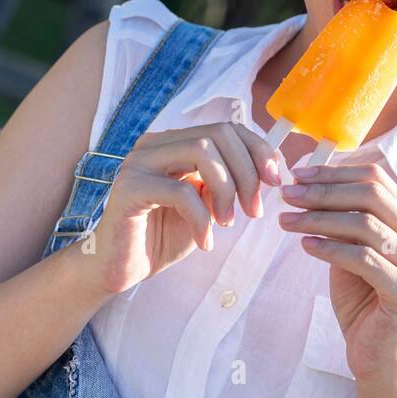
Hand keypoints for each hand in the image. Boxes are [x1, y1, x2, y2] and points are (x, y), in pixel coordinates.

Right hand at [87, 122, 283, 295]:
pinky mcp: (129, 188)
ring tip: (228, 223)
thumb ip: (230, 182)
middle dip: (247, 172)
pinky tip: (205, 241)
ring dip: (227, 190)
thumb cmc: (164, 236)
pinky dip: (202, 218)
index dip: (258, 150)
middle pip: (218, 134)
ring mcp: (139, 162)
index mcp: (175, 143)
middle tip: (254, 210)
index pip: (226, 128)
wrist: (121, 269)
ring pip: (201, 151)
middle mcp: (155, 144)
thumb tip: (269, 167)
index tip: (275, 181)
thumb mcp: (208, 205)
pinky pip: (181, 191)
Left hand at [278, 162, 396, 387]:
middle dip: (324, 191)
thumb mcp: (352, 251)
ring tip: (287, 221)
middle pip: (373, 196)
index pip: (379, 179)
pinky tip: (306, 246)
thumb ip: (345, 219)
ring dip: (319, 218)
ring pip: (366, 225)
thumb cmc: (363, 301)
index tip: (299, 174)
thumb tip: (310, 183)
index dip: (336, 173)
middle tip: (287, 195)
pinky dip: (330, 248)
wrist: (379, 357)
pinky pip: (364, 259)